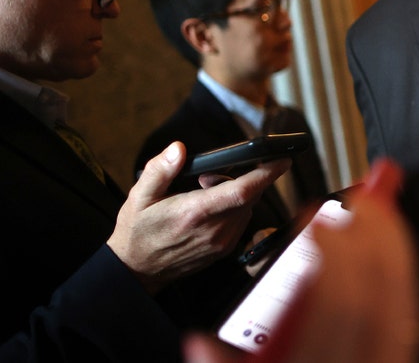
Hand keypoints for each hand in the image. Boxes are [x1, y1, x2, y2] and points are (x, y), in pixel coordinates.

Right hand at [108, 141, 290, 292]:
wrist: (136, 270)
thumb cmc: (138, 230)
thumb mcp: (140, 196)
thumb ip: (160, 170)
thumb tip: (178, 149)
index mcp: (194, 213)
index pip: (242, 191)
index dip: (266, 174)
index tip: (282, 159)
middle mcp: (213, 231)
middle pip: (250, 197)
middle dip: (243, 177)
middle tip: (210, 175)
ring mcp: (220, 243)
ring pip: (248, 209)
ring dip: (238, 193)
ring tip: (205, 191)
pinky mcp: (223, 250)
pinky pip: (241, 221)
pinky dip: (235, 208)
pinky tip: (212, 207)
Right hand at [182, 159, 418, 362]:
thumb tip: (197, 342)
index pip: (336, 314)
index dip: (336, 262)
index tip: (323, 223)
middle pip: (377, 305)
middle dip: (374, 244)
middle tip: (367, 198)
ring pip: (398, 313)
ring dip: (393, 258)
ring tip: (385, 217)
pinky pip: (404, 330)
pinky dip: (400, 289)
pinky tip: (393, 264)